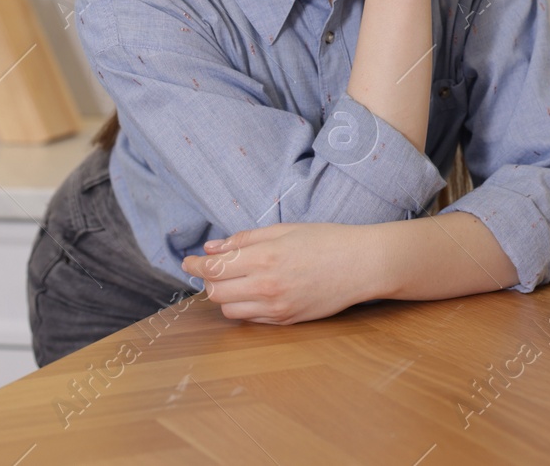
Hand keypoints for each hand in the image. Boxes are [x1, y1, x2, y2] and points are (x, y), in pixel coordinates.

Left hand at [180, 222, 382, 323]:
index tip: (188, 262)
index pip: (213, 268)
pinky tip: (254, 292)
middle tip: (213, 269)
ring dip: (224, 296)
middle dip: (208, 280)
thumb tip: (212, 248)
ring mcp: (276, 307)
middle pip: (215, 292)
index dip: (194, 265)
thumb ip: (245, 239)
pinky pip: (251, 319)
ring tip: (235, 281)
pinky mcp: (286, 320)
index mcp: (265, 257)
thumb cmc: (327, 241)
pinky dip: (244, 307)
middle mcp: (266, 286)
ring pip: (229, 310)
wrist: (362, 265)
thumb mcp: (285, 230)